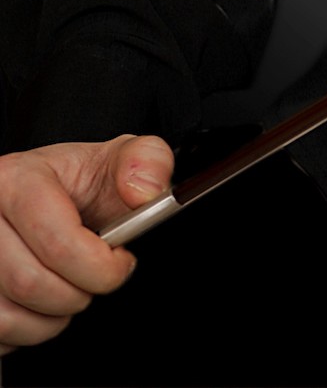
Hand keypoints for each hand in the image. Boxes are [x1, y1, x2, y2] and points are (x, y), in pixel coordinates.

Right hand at [0, 134, 172, 353]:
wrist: (51, 196)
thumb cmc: (78, 184)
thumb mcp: (116, 160)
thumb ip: (147, 161)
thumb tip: (145, 191)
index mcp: (17, 180)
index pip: (58, 243)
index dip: (100, 266)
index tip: (120, 263)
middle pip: (29, 284)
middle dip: (77, 293)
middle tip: (94, 278)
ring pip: (8, 317)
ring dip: (52, 318)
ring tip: (69, 287)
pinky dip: (28, 331)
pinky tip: (42, 301)